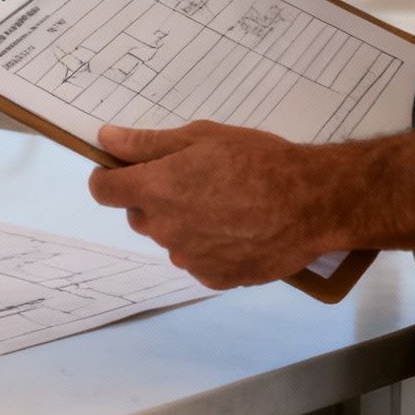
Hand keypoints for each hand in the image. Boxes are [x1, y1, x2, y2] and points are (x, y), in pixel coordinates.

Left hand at [88, 122, 335, 290]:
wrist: (311, 202)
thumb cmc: (256, 161)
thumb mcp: (200, 136)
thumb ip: (146, 143)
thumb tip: (106, 140)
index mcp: (154, 191)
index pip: (103, 190)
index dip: (110, 177)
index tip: (124, 169)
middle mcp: (164, 229)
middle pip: (139, 214)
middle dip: (154, 197)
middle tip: (193, 180)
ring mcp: (189, 259)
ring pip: (170, 237)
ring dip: (183, 223)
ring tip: (225, 205)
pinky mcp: (214, 278)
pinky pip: (197, 259)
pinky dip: (208, 246)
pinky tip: (237, 230)